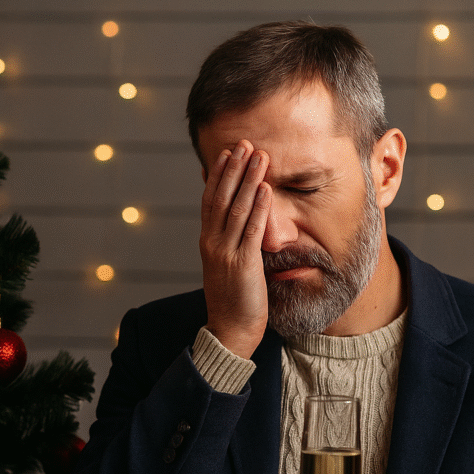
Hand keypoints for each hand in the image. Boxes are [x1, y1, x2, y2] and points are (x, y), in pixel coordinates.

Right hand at [199, 141, 271, 358]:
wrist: (230, 329)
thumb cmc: (233, 300)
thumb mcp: (227, 266)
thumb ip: (231, 243)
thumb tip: (242, 224)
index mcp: (208, 242)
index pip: (210, 201)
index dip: (218, 175)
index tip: (226, 153)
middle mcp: (212, 243)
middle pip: (221, 198)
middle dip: (233, 169)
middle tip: (243, 143)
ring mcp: (225, 253)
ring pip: (236, 208)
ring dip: (248, 180)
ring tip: (259, 156)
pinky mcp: (242, 264)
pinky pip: (251, 230)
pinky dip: (259, 207)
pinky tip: (266, 189)